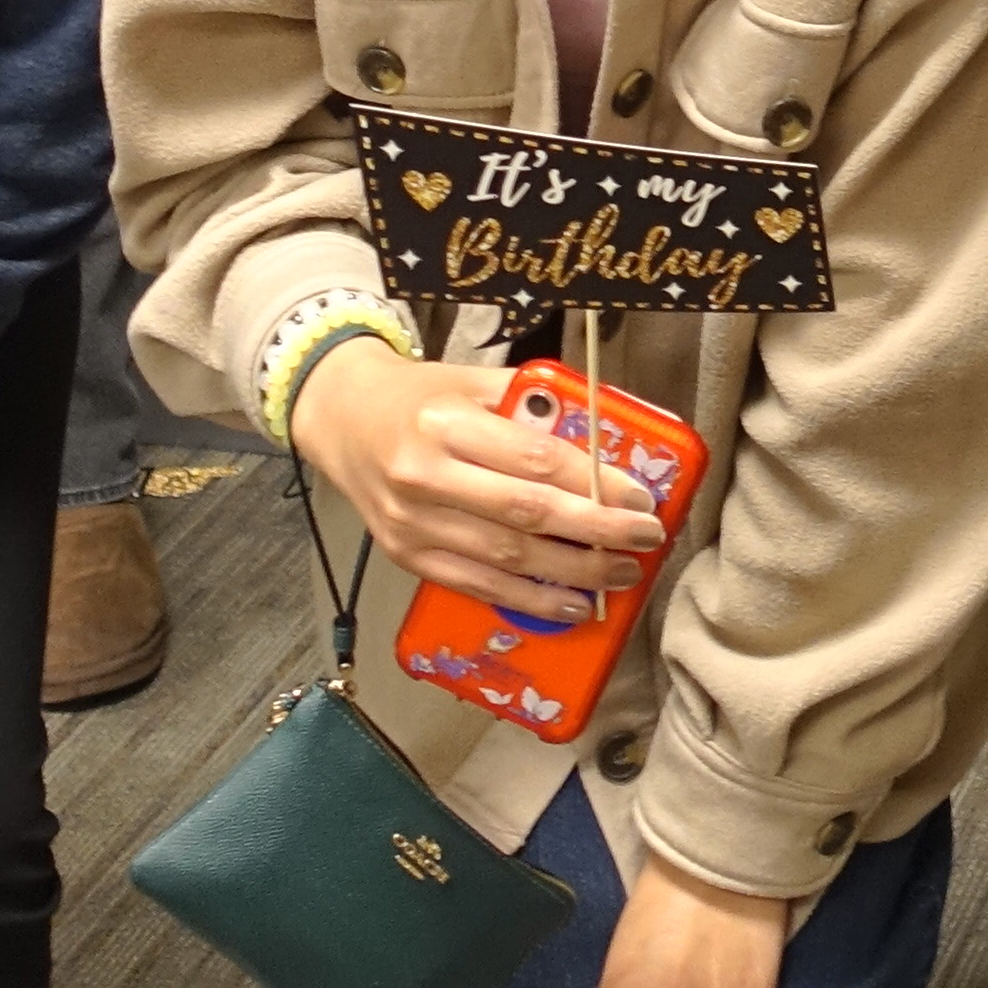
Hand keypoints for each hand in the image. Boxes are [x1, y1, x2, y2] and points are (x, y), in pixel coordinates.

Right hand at [291, 343, 670, 619]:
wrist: (341, 418)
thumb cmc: (420, 397)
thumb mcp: (475, 381)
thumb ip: (534, 405)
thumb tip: (604, 437)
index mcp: (447, 422)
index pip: (535, 460)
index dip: (594, 483)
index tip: (640, 496)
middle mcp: (425, 476)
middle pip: (526, 514)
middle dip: (596, 531)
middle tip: (645, 537)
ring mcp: (413, 523)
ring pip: (506, 559)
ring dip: (572, 574)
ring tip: (621, 574)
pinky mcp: (407, 557)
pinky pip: (477, 585)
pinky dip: (529, 601)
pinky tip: (572, 605)